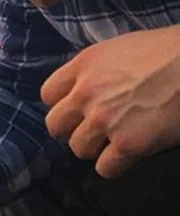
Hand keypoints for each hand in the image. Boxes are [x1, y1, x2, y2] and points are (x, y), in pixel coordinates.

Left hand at [42, 26, 179, 177]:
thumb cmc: (172, 50)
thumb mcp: (124, 48)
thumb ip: (98, 69)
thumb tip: (86, 88)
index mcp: (86, 64)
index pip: (49, 94)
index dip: (63, 105)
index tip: (78, 109)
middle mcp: (87, 93)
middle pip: (55, 126)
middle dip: (72, 130)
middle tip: (93, 130)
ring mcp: (105, 120)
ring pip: (78, 149)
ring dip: (95, 149)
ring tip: (117, 139)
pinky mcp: (127, 143)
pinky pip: (105, 168)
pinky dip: (117, 165)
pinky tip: (131, 154)